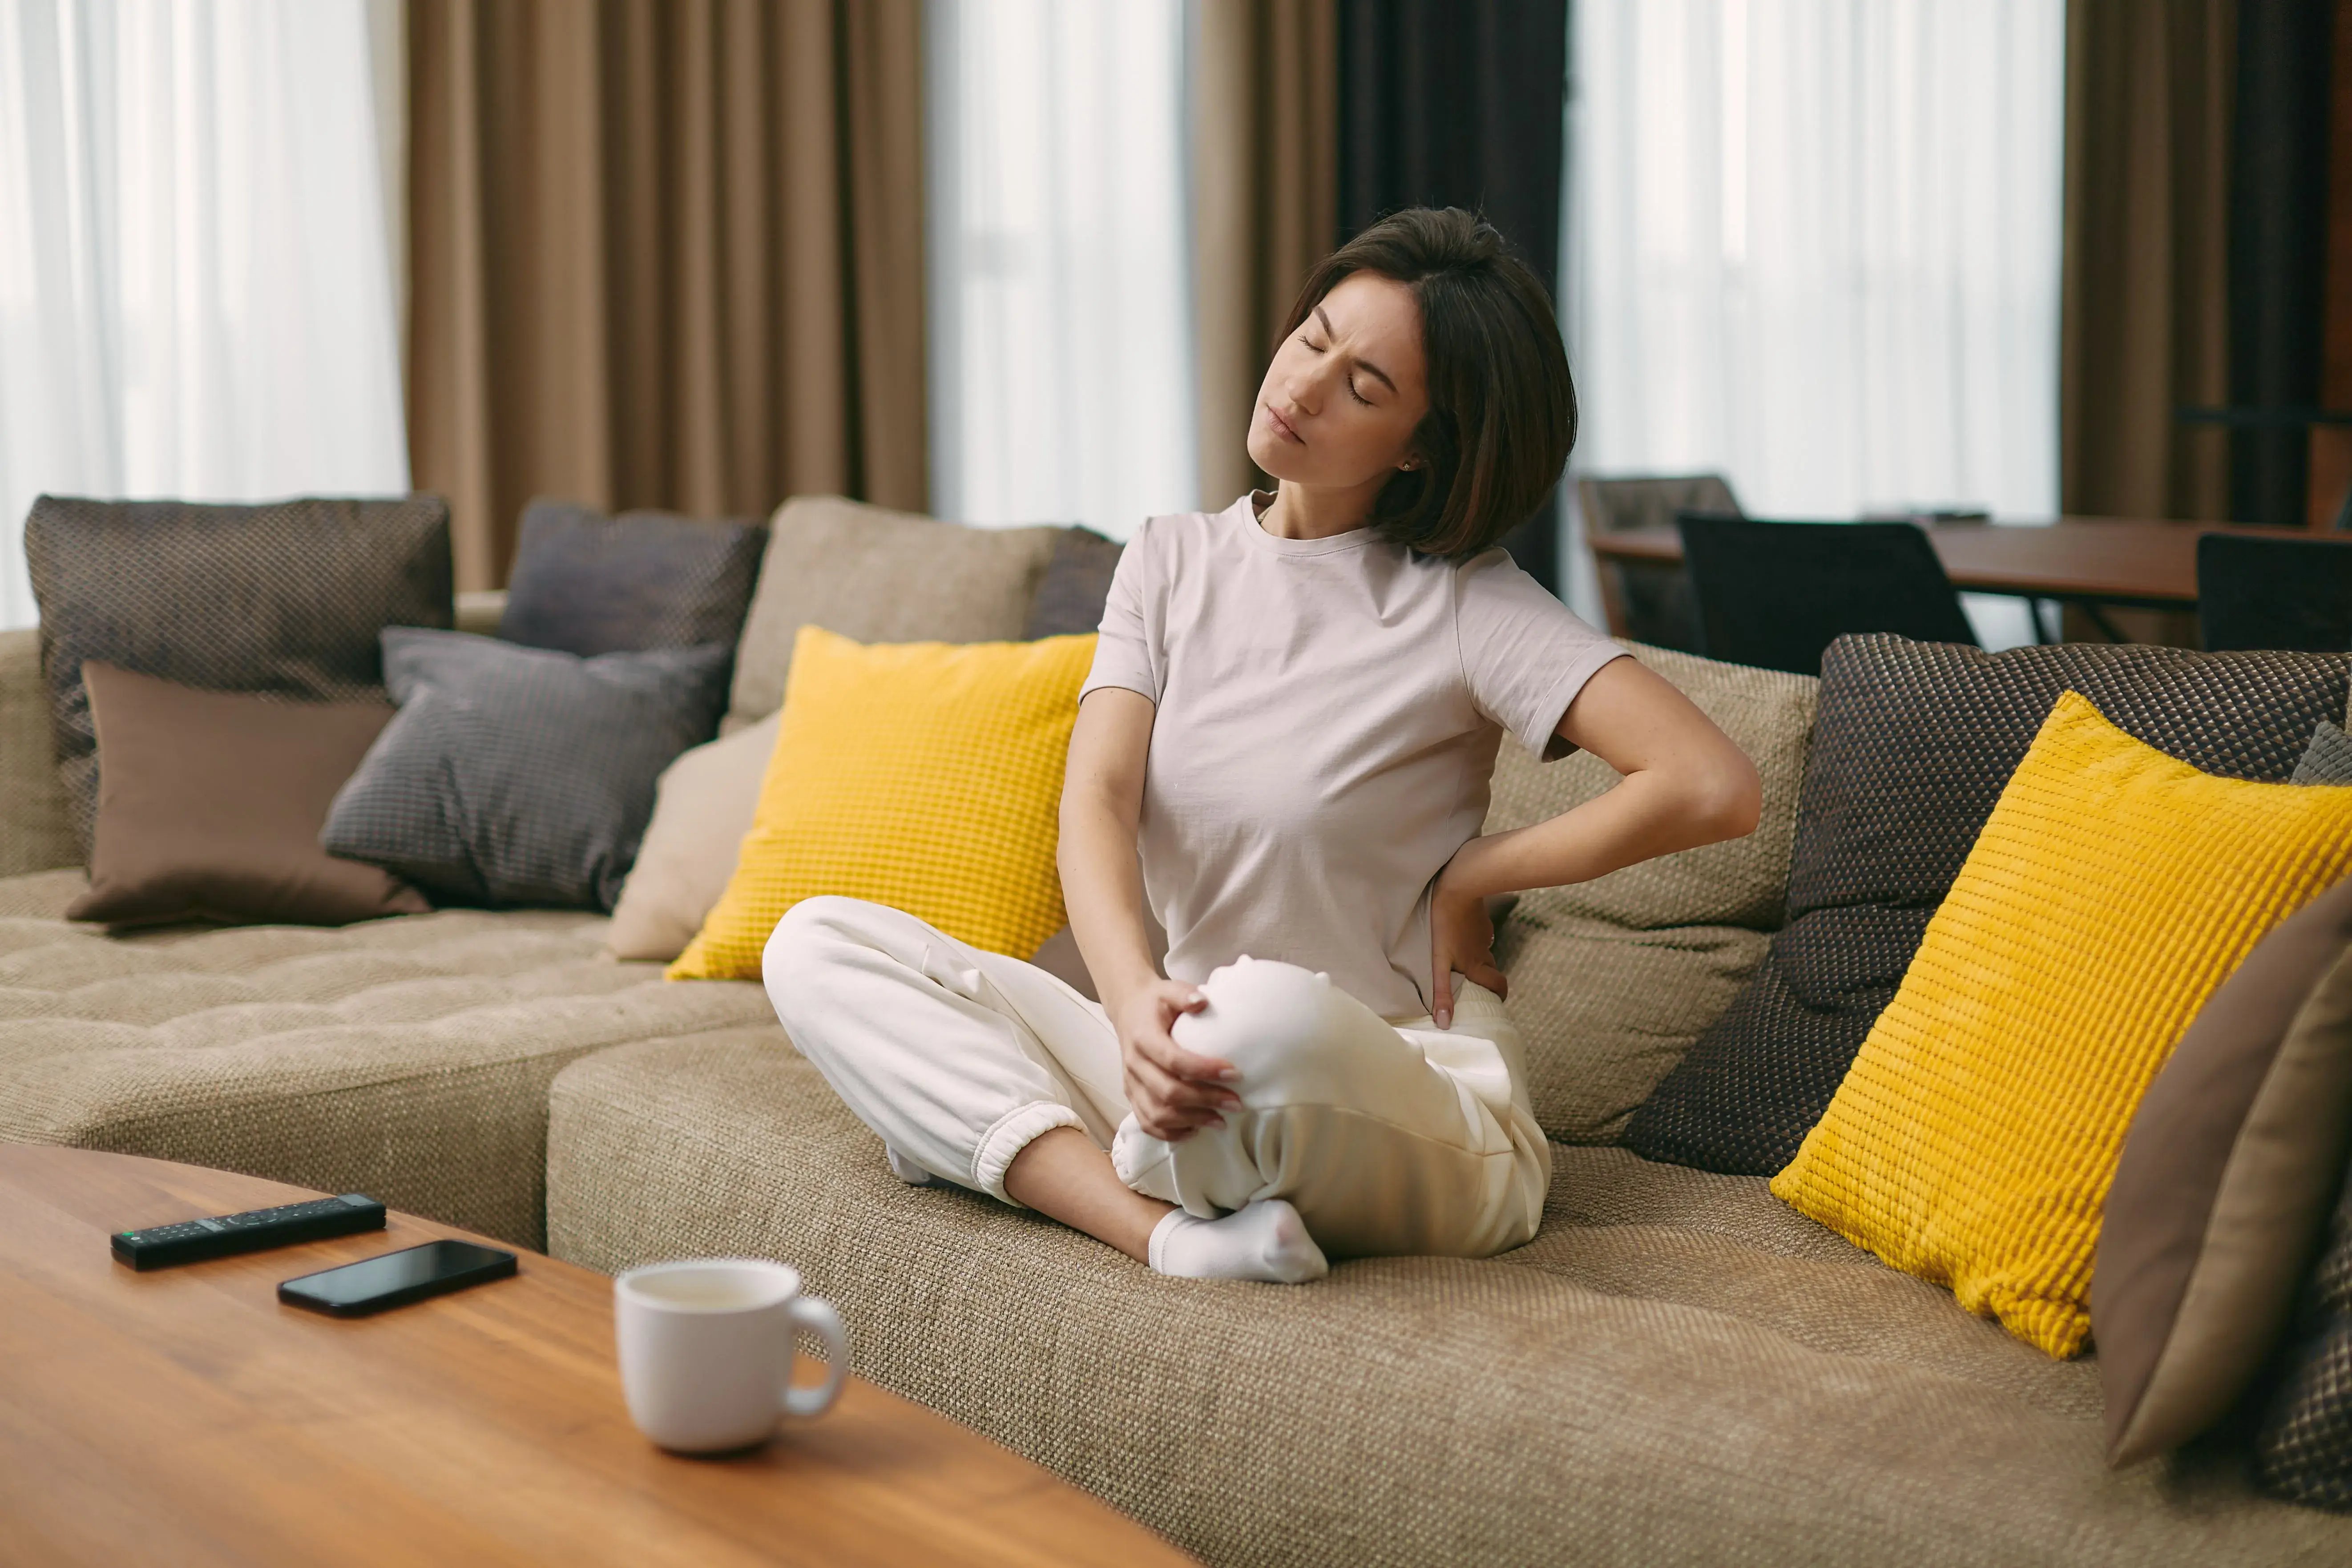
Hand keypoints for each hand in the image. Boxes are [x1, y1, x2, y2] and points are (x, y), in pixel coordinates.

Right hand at [1109, 977, 1240, 1141]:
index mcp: (1142, 1037)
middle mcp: (1133, 1064)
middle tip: (1236, 1103)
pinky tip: (1195, 1130)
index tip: (1235, 1073)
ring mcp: (1130, 1083)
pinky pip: (1147, 1123)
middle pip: (1168, 1092)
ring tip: (1221, 1121)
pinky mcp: (1131, 1095)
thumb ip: (1184, 993)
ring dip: (1191, 1120)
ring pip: (1157, 1114)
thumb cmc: (1155, 1002)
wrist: (1128, 1009)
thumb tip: (1202, 1000)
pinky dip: (1171, 1133)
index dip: (1204, 1070)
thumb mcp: (1168, 989)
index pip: (1173, 1060)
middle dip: (1205, 1100)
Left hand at [1429, 867, 1508, 1029]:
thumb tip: (1444, 1023)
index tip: (1496, 1001)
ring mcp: (1483, 934)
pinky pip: (1480, 934)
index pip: (1497, 985)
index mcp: (1475, 965)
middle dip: (1487, 978)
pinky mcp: (1480, 919)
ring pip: (1484, 951)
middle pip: (1491, 969)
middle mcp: (1483, 951)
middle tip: (1476, 983)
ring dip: (1478, 958)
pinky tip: (1461, 933)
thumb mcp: (1438, 961)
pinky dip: (1473, 939)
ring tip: (1462, 960)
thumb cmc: (1445, 924)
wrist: (1458, 887)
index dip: (1499, 994)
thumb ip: (1441, 991)